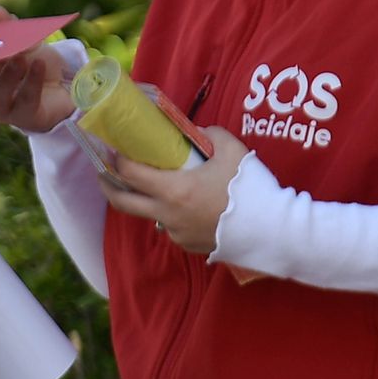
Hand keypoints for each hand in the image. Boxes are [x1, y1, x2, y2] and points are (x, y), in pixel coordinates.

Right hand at [0, 5, 75, 131]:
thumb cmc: (37, 64)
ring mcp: (5, 109)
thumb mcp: (26, 42)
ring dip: (9, 76)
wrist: (67, 87)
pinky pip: (26, 102)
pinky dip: (32, 82)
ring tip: (20, 58)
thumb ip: (10, 28)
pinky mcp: (26, 118)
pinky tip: (39, 65)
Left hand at [100, 126, 249, 253]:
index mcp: (173, 190)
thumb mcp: (230, 149)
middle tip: (104, 173)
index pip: (130, 174)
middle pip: (123, 203)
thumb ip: (209, 135)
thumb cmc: (249, 187)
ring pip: (150, 216)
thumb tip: (198, 133)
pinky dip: (171, 214)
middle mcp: (168, 215)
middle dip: (108, 186)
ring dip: (144, 201)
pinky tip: (185, 204)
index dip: (116, 159)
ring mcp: (178, 233)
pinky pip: (172, 227)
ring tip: (151, 186)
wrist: (273, 230)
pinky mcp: (191, 246)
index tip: (111, 149)